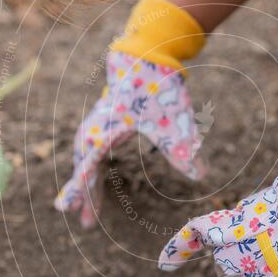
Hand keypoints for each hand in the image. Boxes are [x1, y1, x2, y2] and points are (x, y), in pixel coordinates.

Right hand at [55, 50, 205, 226]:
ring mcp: (99, 122)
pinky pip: (92, 147)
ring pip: (86, 158)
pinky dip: (91, 164)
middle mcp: (95, 130)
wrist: (147, 53)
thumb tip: (201, 176)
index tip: (76, 217)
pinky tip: (97, 170)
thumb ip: (183, 150)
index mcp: (103, 136)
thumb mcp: (173, 123)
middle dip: (82, 195)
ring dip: (86, 180)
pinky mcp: (107, 116)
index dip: (83, 196)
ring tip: (87, 203)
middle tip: (82, 223)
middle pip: (83, 168)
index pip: (87, 172)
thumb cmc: (157, 87)